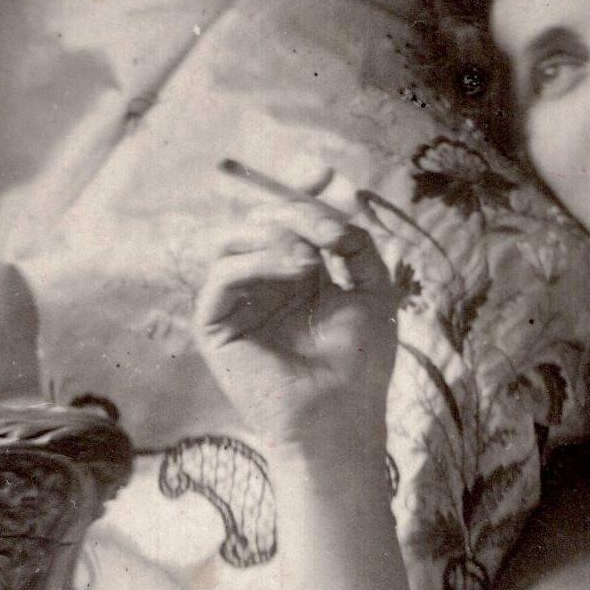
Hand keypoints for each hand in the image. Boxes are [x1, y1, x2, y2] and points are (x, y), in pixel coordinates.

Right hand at [194, 162, 405, 453]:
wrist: (341, 417)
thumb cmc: (360, 362)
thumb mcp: (373, 289)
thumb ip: (357, 244)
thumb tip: (331, 210)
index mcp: (298, 272)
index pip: (288, 218)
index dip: (299, 190)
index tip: (323, 172)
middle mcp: (263, 281)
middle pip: (257, 221)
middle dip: (293, 210)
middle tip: (326, 222)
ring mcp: (237, 302)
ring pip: (231, 240)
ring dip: (275, 233)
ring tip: (313, 255)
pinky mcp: (215, 325)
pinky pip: (220, 276)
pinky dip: (257, 260)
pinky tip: (297, 268)